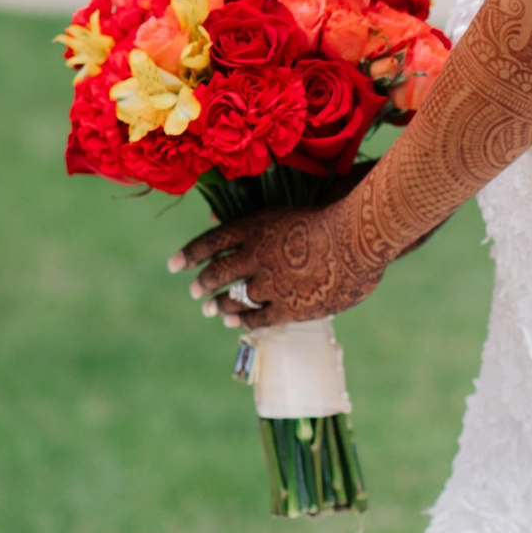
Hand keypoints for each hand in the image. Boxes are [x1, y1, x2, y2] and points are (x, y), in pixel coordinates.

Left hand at [170, 198, 382, 330]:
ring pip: (235, 298)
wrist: (359, 240)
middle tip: (194, 291)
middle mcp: (254, 256)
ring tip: (210, 310)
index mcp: (254, 227)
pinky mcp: (288, 307)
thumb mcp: (291, 208)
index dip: (189, 254)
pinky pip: (257, 318)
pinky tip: (234, 324)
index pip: (210, 242)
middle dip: (203, 283)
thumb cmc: (334, 215)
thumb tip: (225, 218)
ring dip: (219, 305)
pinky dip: (243, 321)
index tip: (172, 265)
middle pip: (218, 272)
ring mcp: (270, 284)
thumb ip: (260, 219)